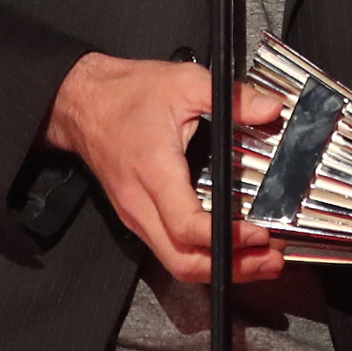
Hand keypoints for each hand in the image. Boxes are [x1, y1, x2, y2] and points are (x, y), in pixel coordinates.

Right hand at [45, 53, 285, 284]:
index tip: (258, 233)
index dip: (226, 237)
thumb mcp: (183, 82)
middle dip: (231, 268)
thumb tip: (269, 109)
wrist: (81, 102)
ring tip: (259, 260)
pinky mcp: (137, 217)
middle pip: (184, 262)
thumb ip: (231, 98)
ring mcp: (136, 215)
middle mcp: (140, 203)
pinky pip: (170, 250)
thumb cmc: (125, 95)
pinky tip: (229, 246)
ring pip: (177, 263)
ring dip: (220, 268)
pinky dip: (203, 257)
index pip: (187, 226)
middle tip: (270, 259)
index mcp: (154, 171)